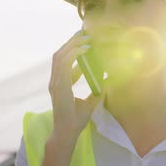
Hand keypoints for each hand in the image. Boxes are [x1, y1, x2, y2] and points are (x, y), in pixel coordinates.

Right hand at [48, 29, 98, 144]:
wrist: (68, 132)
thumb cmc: (76, 120)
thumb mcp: (91, 102)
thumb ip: (97, 91)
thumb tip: (109, 82)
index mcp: (60, 83)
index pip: (62, 61)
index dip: (72, 49)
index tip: (84, 42)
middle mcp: (55, 81)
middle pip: (60, 54)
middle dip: (71, 42)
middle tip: (84, 33)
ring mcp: (55, 83)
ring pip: (60, 56)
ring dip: (72, 44)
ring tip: (86, 37)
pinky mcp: (59, 86)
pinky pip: (64, 64)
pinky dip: (73, 54)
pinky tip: (85, 49)